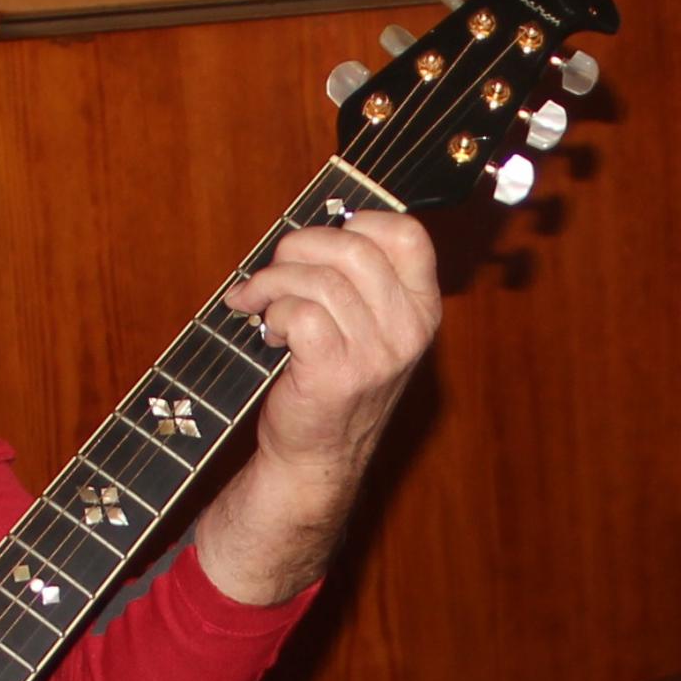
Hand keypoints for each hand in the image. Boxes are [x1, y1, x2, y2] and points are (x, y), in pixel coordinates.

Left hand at [195, 210, 441, 602]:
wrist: (316, 458)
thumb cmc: (331, 382)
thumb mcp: (366, 327)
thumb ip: (356, 278)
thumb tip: (313, 225)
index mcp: (422, 309)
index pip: (407, 235)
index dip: (359, 222)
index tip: (323, 239)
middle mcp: (408, 331)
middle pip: (353, 249)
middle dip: (297, 250)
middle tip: (273, 271)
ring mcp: (377, 355)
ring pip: (318, 281)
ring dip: (272, 284)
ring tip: (258, 304)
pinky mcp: (337, 374)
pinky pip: (300, 314)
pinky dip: (273, 314)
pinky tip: (269, 332)